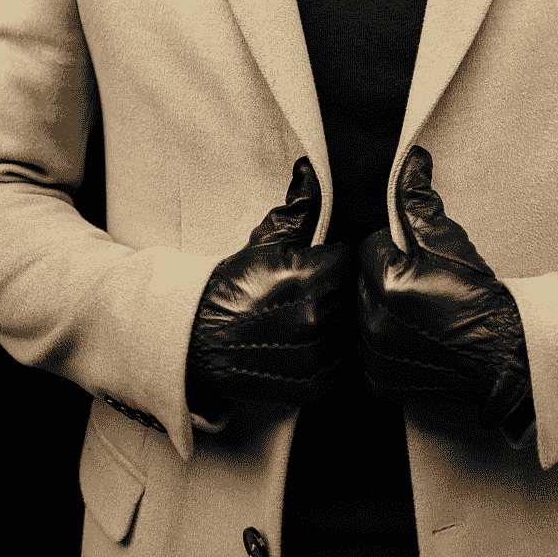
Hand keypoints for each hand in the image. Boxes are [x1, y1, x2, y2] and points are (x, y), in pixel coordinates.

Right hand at [186, 158, 354, 413]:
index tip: (328, 260)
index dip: (340, 258)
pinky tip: (316, 343)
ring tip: (317, 316)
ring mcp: (316, 356)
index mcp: (309, 278)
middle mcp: (316, 319)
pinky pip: (346, 366)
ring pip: (354, 331)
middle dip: (342, 289)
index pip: (352, 260)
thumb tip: (313, 170)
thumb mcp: (266, 239)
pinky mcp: (315, 386)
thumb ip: (299, 206)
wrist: (202, 338)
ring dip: (342, 323)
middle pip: (355, 296)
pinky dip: (336, 355)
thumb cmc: (235, 285)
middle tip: (320, 288)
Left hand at [358, 146, 532, 432]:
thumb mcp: (448, 239)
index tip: (413, 256)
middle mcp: (373, 323)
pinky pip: (365, 352)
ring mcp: (374, 357)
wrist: (503, 354)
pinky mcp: (379, 382)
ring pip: (360, 316)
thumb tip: (411, 161)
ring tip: (414, 309)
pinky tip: (408, 335)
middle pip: (360, 283)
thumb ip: (418, 199)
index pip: (367, 248)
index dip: (392, 248)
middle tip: (415, 282)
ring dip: (377, 309)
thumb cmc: (478, 296)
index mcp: (385, 284)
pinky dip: (381, 342)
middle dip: (381, 277)